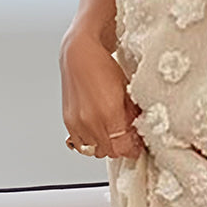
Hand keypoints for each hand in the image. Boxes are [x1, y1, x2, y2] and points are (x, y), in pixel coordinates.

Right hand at [60, 33, 143, 161]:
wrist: (79, 54)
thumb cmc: (103, 66)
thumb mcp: (126, 91)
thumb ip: (132, 116)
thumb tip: (138, 132)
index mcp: (109, 114)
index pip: (124, 148)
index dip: (132, 149)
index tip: (137, 145)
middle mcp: (91, 122)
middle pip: (110, 152)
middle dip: (119, 147)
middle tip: (126, 138)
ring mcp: (77, 123)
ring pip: (94, 151)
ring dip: (104, 146)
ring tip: (111, 134)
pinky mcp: (68, 122)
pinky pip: (80, 144)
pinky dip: (90, 142)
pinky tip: (97, 131)